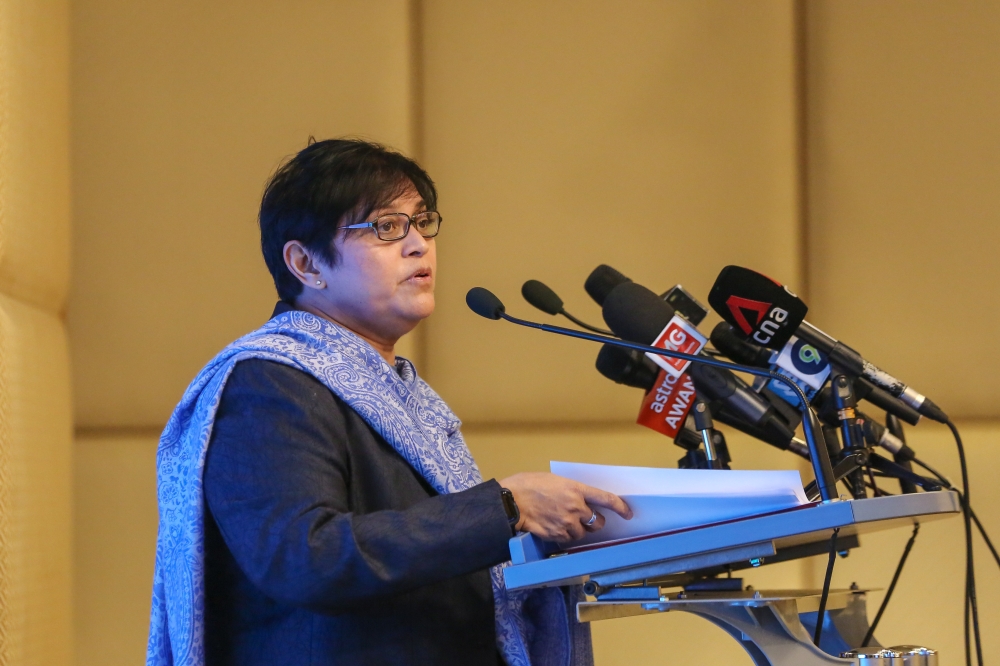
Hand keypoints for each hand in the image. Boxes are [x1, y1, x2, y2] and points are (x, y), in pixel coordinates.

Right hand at [499, 472, 631, 542]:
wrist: (512, 501)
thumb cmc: (529, 485)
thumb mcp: (555, 481)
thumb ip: (571, 491)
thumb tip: (579, 499)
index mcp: (577, 490)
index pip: (607, 500)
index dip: (621, 507)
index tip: (628, 513)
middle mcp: (576, 508)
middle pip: (598, 522)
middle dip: (594, 522)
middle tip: (584, 519)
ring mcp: (567, 523)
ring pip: (583, 533)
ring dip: (578, 530)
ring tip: (563, 522)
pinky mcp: (558, 535)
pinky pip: (568, 540)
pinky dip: (565, 536)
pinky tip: (554, 528)